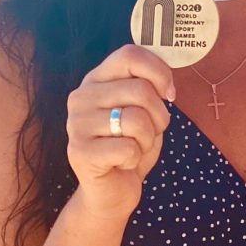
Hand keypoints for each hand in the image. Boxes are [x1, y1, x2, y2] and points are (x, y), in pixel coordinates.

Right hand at [66, 45, 174, 217]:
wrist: (111, 191)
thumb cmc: (131, 145)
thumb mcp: (144, 110)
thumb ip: (149, 88)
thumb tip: (165, 84)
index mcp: (96, 79)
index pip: (130, 54)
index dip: (159, 72)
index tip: (169, 94)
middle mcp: (81, 96)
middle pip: (141, 90)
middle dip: (160, 116)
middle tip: (150, 132)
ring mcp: (76, 124)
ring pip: (137, 120)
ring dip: (148, 139)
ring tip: (135, 147)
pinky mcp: (79, 152)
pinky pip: (129, 148)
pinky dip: (136, 159)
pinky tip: (122, 162)